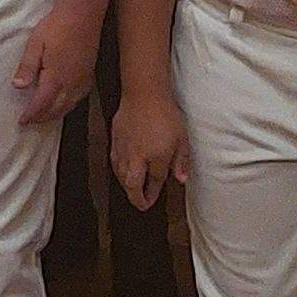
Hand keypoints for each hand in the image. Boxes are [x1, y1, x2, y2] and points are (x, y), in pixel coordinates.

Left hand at [11, 5, 100, 125]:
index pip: (41, 104)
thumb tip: (17, 87)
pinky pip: (79, 99)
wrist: (83, 15)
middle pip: (56, 109)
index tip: (22, 121)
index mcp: (56, 77)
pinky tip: (63, 103)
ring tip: (43, 116)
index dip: (31, 115)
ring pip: (69, 106)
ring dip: (55, 114)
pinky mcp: (90, 76)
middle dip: (42, 118)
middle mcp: (72, 84)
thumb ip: (27, 67)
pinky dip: (68, 106)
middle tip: (30, 121)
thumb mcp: (35, 44)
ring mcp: (83, 81)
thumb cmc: (56, 27)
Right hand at [111, 85, 187, 210]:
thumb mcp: (181, 138)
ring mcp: (123, 148)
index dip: (154, 193)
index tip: (153, 200)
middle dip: (135, 197)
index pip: (154, 182)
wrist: (144, 93)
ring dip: (126, 185)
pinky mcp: (115, 139)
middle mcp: (137, 157)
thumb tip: (181, 179)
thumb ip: (181, 160)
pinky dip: (118, 170)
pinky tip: (121, 170)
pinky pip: (114, 161)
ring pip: (120, 174)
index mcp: (156, 159)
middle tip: (140, 204)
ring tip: (131, 189)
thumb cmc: (164, 113)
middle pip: (132, 185)